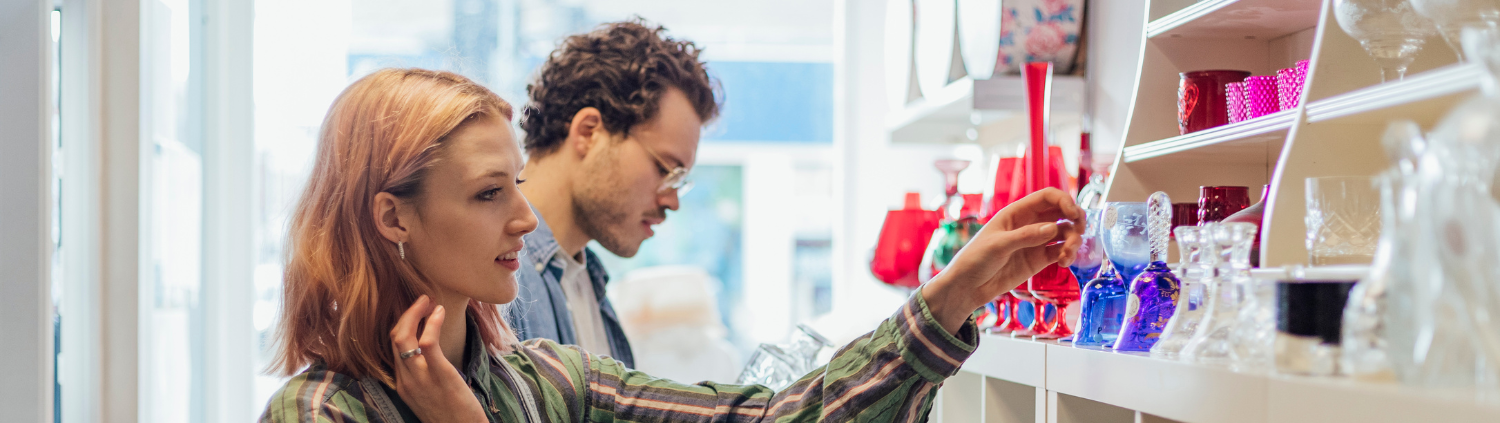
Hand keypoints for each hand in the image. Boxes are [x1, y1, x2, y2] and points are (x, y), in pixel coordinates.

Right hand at [390, 295, 487, 422]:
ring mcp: (420, 378)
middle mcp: (405, 380)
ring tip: (429, 301)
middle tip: (423, 300)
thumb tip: (430, 353)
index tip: (417, 312)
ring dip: (415, 313)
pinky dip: (432, 322)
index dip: (403, 324)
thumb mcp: (429, 396)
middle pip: (395, 338)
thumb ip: (424, 376)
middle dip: (407, 314)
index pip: (393, 347)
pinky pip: (428, 342)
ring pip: (403, 337)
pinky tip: (439, 312)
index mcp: (402, 385)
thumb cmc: (452, 415)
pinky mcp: (439, 375)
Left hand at [922, 188, 1085, 332]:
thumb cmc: (975, 259)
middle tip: (1079, 232)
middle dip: (1075, 219)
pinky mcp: (1038, 260)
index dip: (1065, 201)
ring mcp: (1035, 242)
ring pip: (1064, 234)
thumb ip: (1025, 236)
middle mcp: (1029, 224)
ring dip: (1072, 241)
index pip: (1047, 197)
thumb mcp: (998, 245)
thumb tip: (1052, 228)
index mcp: (1017, 212)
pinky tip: (1063, 263)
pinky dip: (1067, 255)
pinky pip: (1059, 252)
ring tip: (1067, 256)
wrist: (967, 286)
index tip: (1074, 215)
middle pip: (1061, 213)